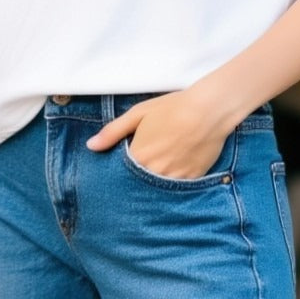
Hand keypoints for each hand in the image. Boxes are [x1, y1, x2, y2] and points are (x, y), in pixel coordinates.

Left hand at [84, 89, 230, 179]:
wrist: (208, 111)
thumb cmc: (172, 108)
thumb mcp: (138, 114)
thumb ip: (112, 132)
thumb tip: (91, 146)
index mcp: (138, 157)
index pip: (120, 176)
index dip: (119, 173)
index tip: (120, 170)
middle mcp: (154, 173)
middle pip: (138, 186)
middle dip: (135, 181)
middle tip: (143, 167)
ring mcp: (174, 180)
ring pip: (156, 191)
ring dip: (153, 185)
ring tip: (158, 168)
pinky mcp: (191, 182)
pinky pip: (176, 190)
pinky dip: (172, 184)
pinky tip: (174, 169)